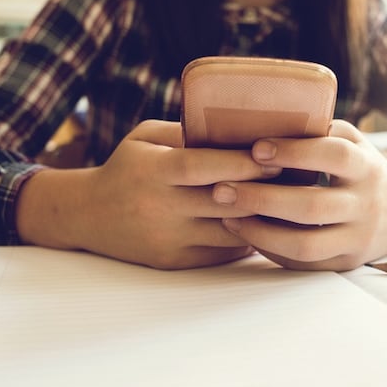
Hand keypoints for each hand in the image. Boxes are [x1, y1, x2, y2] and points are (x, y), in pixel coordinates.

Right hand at [23, 120, 281, 269]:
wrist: (87, 216)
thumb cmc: (126, 168)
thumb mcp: (145, 137)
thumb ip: (185, 132)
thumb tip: (238, 125)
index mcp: (153, 170)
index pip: (202, 166)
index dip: (241, 162)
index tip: (274, 155)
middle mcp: (160, 207)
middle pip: (222, 201)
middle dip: (263, 190)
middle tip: (299, 177)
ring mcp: (167, 238)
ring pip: (228, 232)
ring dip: (262, 219)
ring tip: (291, 203)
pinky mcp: (173, 261)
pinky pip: (221, 253)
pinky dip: (246, 239)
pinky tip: (267, 225)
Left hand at [209, 120, 386, 270]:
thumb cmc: (362, 167)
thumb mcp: (352, 141)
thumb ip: (318, 130)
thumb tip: (262, 115)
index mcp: (366, 166)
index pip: (333, 157)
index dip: (294, 152)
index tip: (255, 148)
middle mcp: (365, 204)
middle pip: (312, 206)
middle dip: (262, 198)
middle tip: (221, 190)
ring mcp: (357, 238)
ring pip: (306, 244)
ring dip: (260, 231)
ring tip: (226, 216)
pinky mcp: (345, 262)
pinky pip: (303, 263)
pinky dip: (271, 249)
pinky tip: (246, 233)